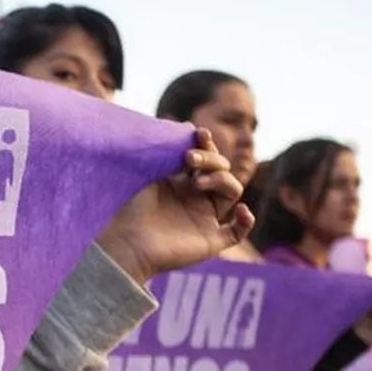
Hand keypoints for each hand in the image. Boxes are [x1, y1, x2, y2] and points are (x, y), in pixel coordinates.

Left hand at [97, 128, 254, 283]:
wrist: (126, 243)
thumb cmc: (132, 210)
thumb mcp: (151, 177)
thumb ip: (168, 155)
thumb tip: (188, 127)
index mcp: (182, 183)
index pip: (206, 160)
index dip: (207, 145)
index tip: (198, 133)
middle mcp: (197, 199)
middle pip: (222, 171)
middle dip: (211, 159)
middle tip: (188, 158)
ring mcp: (205, 219)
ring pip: (232, 191)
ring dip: (221, 180)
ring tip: (197, 181)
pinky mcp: (211, 241)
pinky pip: (238, 231)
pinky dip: (245, 220)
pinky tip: (241, 209)